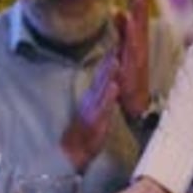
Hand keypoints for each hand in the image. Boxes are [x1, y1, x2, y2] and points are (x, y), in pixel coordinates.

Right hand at [61, 49, 121, 170]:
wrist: (75, 150)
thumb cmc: (87, 129)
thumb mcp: (96, 108)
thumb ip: (102, 94)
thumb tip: (110, 80)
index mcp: (93, 94)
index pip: (102, 73)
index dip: (109, 57)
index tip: (117, 43)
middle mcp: (92, 97)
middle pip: (101, 75)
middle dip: (109, 59)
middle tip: (117, 43)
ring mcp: (93, 107)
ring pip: (101, 88)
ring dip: (108, 74)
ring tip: (115, 60)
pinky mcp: (96, 120)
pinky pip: (103, 107)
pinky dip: (108, 96)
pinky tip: (114, 87)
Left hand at [114, 0, 149, 118]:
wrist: (136, 103)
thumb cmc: (129, 75)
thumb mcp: (124, 50)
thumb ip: (122, 30)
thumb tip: (117, 11)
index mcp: (136, 43)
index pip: (139, 19)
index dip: (140, 2)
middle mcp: (139, 49)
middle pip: (140, 24)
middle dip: (141, 7)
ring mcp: (136, 59)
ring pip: (136, 38)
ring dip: (136, 22)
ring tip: (136, 6)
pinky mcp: (132, 70)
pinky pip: (130, 55)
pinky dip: (129, 43)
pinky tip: (127, 32)